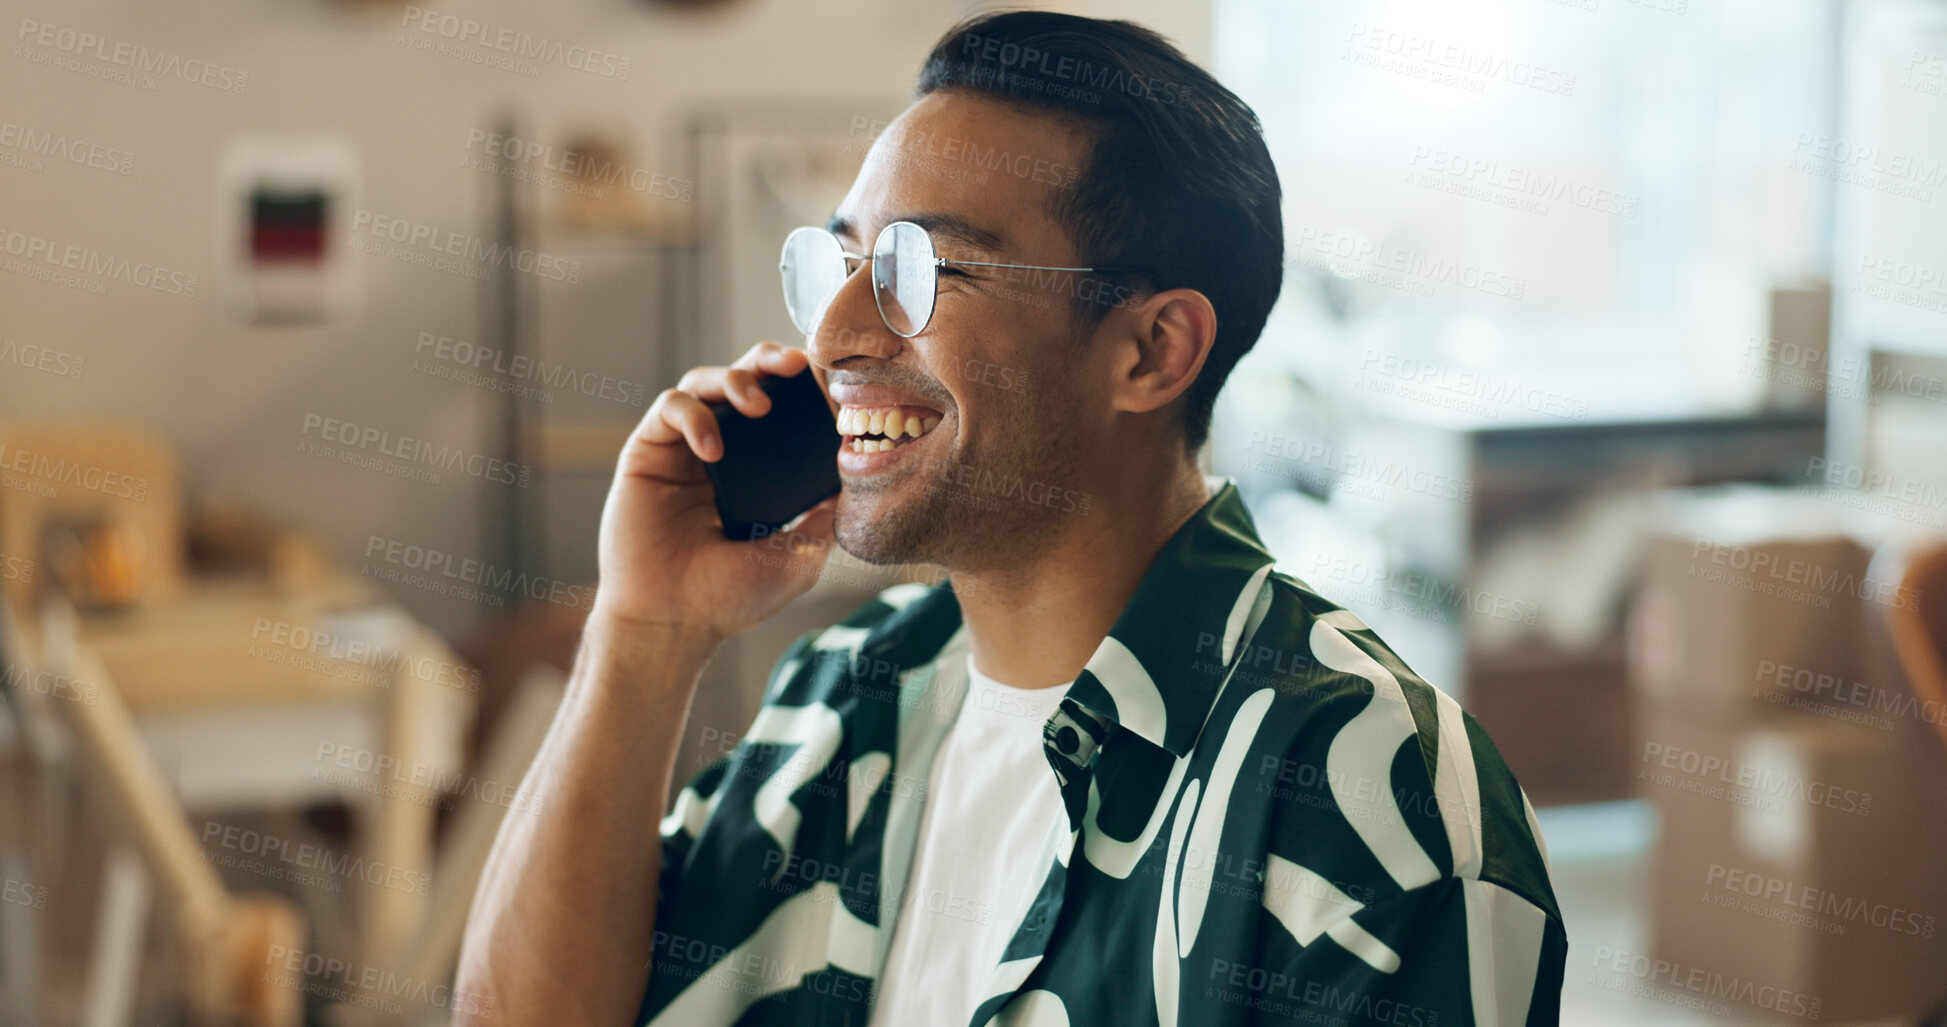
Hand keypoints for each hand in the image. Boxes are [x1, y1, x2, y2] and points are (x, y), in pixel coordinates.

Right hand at [590, 342, 837, 641]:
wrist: (672, 622)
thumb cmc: (730, 598)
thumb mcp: (799, 556)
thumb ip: (827, 516)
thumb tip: (860, 474)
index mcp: (759, 470)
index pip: (784, 410)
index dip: (805, 388)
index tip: (833, 382)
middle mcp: (723, 451)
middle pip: (746, 379)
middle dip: (771, 361)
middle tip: (797, 364)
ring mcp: (683, 449)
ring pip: (706, 382)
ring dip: (735, 380)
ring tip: (758, 404)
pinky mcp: (647, 452)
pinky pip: (670, 409)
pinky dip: (694, 416)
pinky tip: (713, 449)